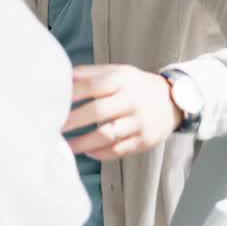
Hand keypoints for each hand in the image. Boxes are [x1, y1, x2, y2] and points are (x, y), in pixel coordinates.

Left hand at [63, 65, 181, 160]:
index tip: (53, 102)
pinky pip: (119, 150)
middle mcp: (132, 100)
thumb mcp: (118, 71)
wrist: (173, 101)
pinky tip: (87, 152)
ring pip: (108, 135)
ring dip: (84, 143)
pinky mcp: (145, 141)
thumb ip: (90, 73)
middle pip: (98, 111)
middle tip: (54, 127)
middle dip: (73, 121)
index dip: (72, 94)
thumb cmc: (135, 85)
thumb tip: (63, 76)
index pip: (93, 85)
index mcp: (122, 80)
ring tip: (66, 145)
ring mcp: (140, 122)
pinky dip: (100, 153)